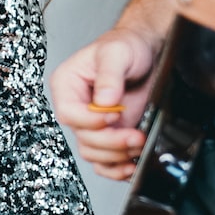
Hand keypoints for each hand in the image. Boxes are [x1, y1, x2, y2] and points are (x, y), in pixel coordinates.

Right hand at [50, 29, 157, 180]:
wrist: (147, 51)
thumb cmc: (127, 46)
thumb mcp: (116, 53)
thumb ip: (109, 76)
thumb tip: (103, 101)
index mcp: (67, 85)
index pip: (68, 113)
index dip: (90, 120)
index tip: (114, 115)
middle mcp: (76, 107)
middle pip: (83, 138)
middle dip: (111, 142)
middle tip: (135, 135)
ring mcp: (92, 124)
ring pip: (93, 154)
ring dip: (117, 156)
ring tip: (139, 143)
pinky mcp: (109, 135)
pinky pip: (104, 162)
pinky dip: (117, 168)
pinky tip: (132, 163)